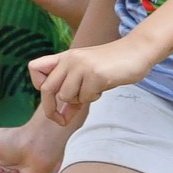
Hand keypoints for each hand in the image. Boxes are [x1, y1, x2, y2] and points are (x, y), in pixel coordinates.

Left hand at [28, 35, 150, 127]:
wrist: (137, 51)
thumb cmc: (112, 66)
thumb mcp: (87, 76)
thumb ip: (72, 93)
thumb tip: (61, 118)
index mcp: (65, 57)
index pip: (34, 68)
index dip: (38, 85)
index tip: (51, 97)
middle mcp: (70, 59)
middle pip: (47, 89)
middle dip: (51, 109)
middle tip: (61, 120)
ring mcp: (82, 65)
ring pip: (66, 95)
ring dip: (78, 101)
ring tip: (92, 92)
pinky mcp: (95, 74)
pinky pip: (85, 97)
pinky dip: (93, 98)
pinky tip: (102, 87)